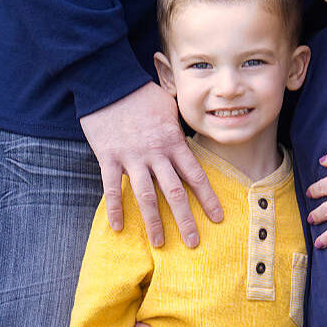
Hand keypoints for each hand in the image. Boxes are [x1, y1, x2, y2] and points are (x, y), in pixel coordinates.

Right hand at [80, 83, 222, 247]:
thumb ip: (180, 122)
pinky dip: (115, 208)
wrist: (108, 82)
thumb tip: (195, 122)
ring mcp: (131, 157)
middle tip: (194, 242)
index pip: (195, 175)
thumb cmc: (141, 92)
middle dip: (185, 219)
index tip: (218, 217)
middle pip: (174, 192)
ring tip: (159, 243)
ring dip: (153, 222)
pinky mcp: (108, 157)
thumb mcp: (169, 104)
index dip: (208, 198)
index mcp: (173, 142)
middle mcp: (155, 154)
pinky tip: (118, 227)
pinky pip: (112, 188)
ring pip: (145, 196)